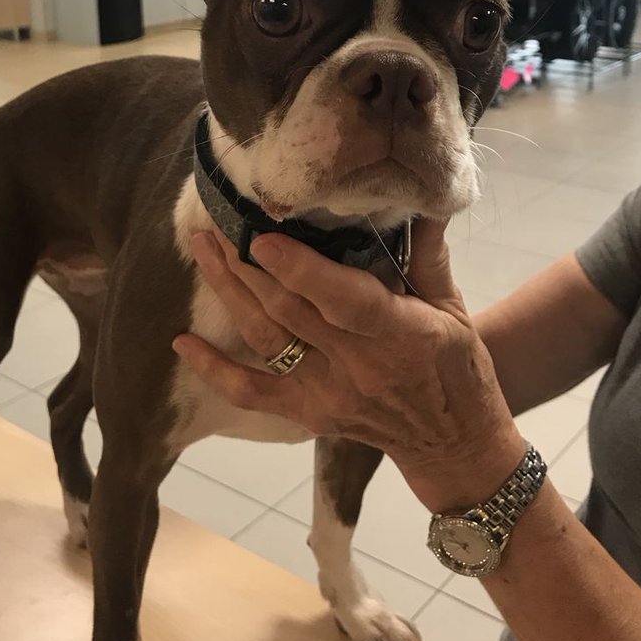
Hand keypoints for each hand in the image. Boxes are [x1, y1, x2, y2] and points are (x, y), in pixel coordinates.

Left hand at [173, 221, 524, 511]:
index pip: (343, 300)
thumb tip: (423, 196)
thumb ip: (430, 253)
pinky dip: (215, 370)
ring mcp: (328, 393)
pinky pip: (253, 393)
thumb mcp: (454, 308)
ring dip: (229, 295)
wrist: (454, 444)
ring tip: (203, 252)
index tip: (265, 238)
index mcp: (399, 332)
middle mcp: (357, 365)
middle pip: (290, 313)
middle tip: (214, 227)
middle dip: (246, 268)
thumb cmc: (458, 368)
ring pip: (267, 341)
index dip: (302, 271)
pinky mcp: (309, 414)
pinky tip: (182, 342)